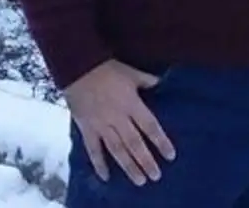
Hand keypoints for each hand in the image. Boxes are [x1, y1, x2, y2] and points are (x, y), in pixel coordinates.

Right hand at [65, 60, 175, 185]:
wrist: (77, 67)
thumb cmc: (107, 69)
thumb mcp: (131, 72)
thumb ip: (147, 80)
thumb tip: (162, 83)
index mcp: (131, 104)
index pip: (150, 126)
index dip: (161, 141)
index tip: (170, 156)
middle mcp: (117, 117)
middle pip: (134, 143)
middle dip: (146, 161)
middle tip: (156, 176)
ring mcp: (101, 125)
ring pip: (117, 150)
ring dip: (128, 166)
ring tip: (139, 181)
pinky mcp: (87, 128)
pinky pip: (93, 149)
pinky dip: (99, 164)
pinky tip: (106, 177)